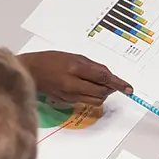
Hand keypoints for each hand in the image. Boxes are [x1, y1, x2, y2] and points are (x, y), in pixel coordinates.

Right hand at [18, 51, 132, 105]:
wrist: (30, 72)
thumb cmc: (50, 60)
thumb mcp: (73, 57)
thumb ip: (92, 66)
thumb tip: (109, 76)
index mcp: (75, 68)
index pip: (103, 78)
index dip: (118, 83)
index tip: (129, 88)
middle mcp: (73, 84)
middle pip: (101, 92)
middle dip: (110, 89)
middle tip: (111, 83)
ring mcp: (69, 95)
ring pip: (95, 100)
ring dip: (102, 94)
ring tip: (99, 85)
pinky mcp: (67, 102)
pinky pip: (86, 102)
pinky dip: (92, 96)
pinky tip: (88, 88)